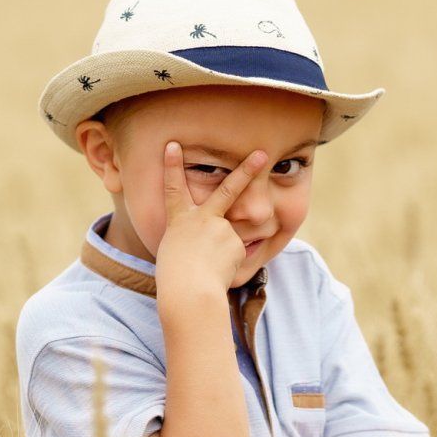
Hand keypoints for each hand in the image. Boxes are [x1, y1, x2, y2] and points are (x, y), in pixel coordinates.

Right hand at [155, 140, 265, 300]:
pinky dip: (228, 265)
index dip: (172, 166)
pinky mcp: (235, 243)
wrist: (188, 291)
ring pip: (230, 240)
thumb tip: (212, 244)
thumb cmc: (175, 279)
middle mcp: (202, 219)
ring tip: (208, 270)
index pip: (174, 189)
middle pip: (227, 189)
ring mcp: (221, 229)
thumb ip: (194, 241)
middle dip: (247, 170)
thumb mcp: (175, 253)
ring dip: (222, 257)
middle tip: (263, 154)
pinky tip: (218, 273)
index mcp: (179, 221)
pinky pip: (235, 255)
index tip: (173, 145)